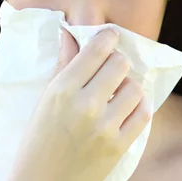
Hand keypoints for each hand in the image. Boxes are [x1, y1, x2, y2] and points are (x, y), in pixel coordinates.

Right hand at [8, 28, 150, 180]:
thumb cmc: (38, 140)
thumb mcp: (45, 99)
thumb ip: (63, 65)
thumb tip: (70, 33)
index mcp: (62, 89)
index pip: (96, 50)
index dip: (107, 37)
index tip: (110, 36)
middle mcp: (85, 105)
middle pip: (120, 64)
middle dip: (116, 63)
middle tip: (109, 70)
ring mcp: (104, 127)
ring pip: (135, 87)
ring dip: (127, 86)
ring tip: (116, 93)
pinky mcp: (119, 146)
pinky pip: (143, 114)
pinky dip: (139, 106)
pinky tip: (127, 108)